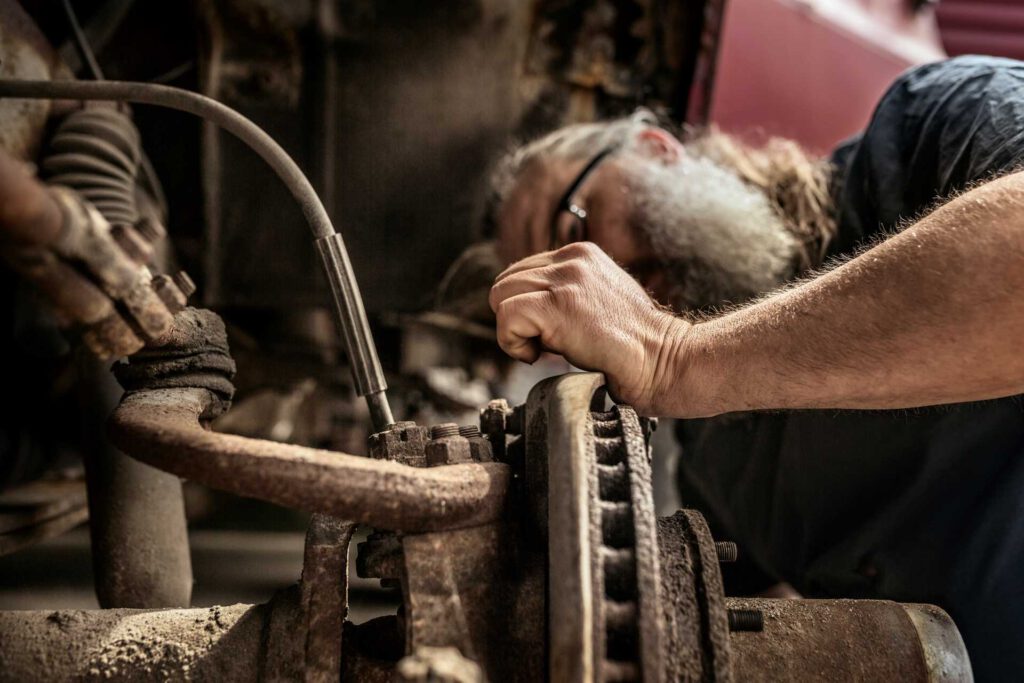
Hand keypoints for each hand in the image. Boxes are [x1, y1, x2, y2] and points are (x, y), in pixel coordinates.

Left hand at [489, 241, 687, 413]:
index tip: (550, 333)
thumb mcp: (599, 299)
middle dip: (517, 317)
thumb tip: (525, 307)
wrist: (662, 358)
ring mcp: (564, 279)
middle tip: (545, 344)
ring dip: (514, 331)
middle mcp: (570, 259)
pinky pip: (506, 318)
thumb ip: (566, 292)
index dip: (527, 307)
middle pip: (506, 282)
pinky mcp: (556, 305)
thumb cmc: (635, 343)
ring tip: (545, 349)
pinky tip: (540, 356)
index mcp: (581, 253)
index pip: (522, 272)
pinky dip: (513, 344)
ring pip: (500, 296)